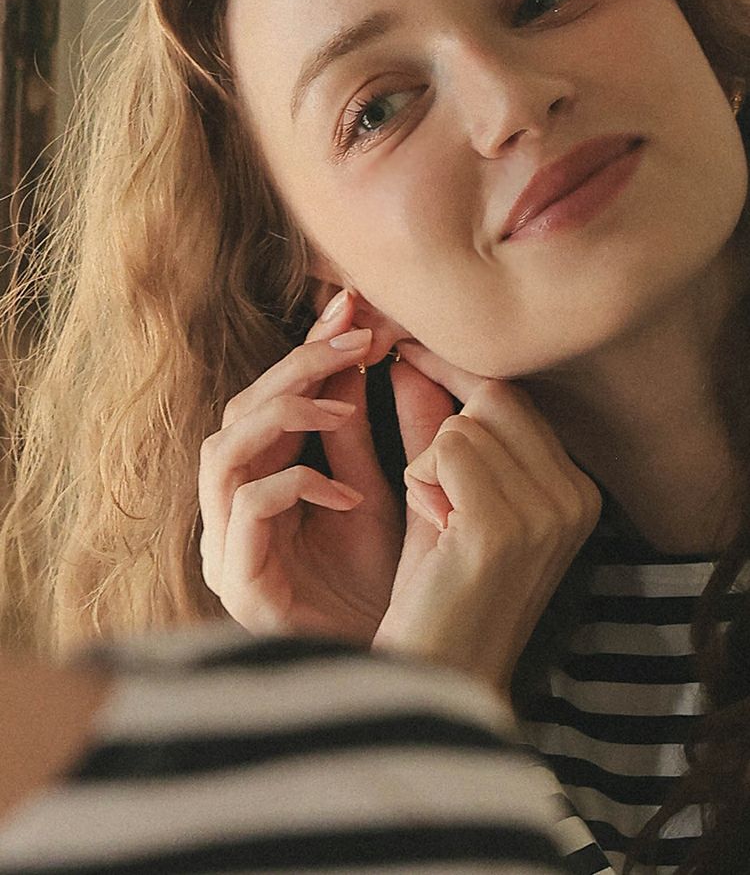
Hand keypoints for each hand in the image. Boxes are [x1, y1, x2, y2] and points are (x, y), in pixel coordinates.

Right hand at [198, 291, 401, 641]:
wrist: (389, 663)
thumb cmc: (376, 584)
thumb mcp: (373, 492)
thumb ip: (360, 433)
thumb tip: (369, 356)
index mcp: (264, 480)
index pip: (270, 398)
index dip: (306, 349)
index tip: (351, 305)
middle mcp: (234, 507)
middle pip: (239, 412)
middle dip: (297, 366)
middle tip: (359, 335)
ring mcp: (228, 544)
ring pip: (222, 451)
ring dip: (284, 415)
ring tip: (344, 405)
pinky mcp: (237, 581)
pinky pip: (245, 511)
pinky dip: (295, 487)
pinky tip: (349, 496)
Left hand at [373, 343, 601, 693]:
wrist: (433, 673)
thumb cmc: (438, 589)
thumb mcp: (444, 497)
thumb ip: (435, 429)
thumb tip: (411, 358)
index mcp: (575, 489)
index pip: (514, 396)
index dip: (454, 371)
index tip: (403, 349)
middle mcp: (576, 495)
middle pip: (494, 396)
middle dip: (441, 426)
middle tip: (431, 491)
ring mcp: (547, 510)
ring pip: (463, 423)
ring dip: (428, 467)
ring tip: (441, 525)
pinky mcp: (505, 525)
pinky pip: (445, 449)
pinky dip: (422, 483)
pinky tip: (436, 531)